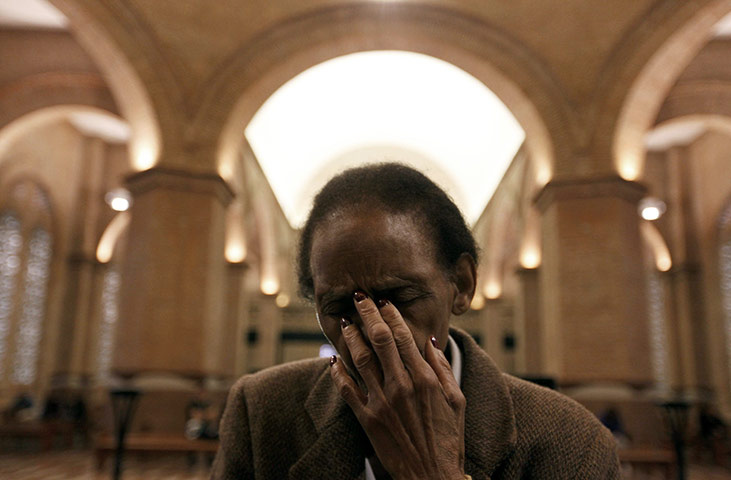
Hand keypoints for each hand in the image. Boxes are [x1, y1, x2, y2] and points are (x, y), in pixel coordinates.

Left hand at [329, 292, 465, 479]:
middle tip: (359, 297)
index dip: (391, 314)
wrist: (432, 475)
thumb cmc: (449, 439)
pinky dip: (338, 373)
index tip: (383, 300)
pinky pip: (347, 390)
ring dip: (351, 337)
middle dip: (368, 315)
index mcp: (425, 379)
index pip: (403, 336)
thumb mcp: (456, 400)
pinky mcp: (367, 419)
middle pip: (380, 340)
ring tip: (346, 321)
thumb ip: (442, 368)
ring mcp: (382, 402)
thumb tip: (428, 340)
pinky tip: (332, 359)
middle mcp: (401, 386)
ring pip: (361, 360)